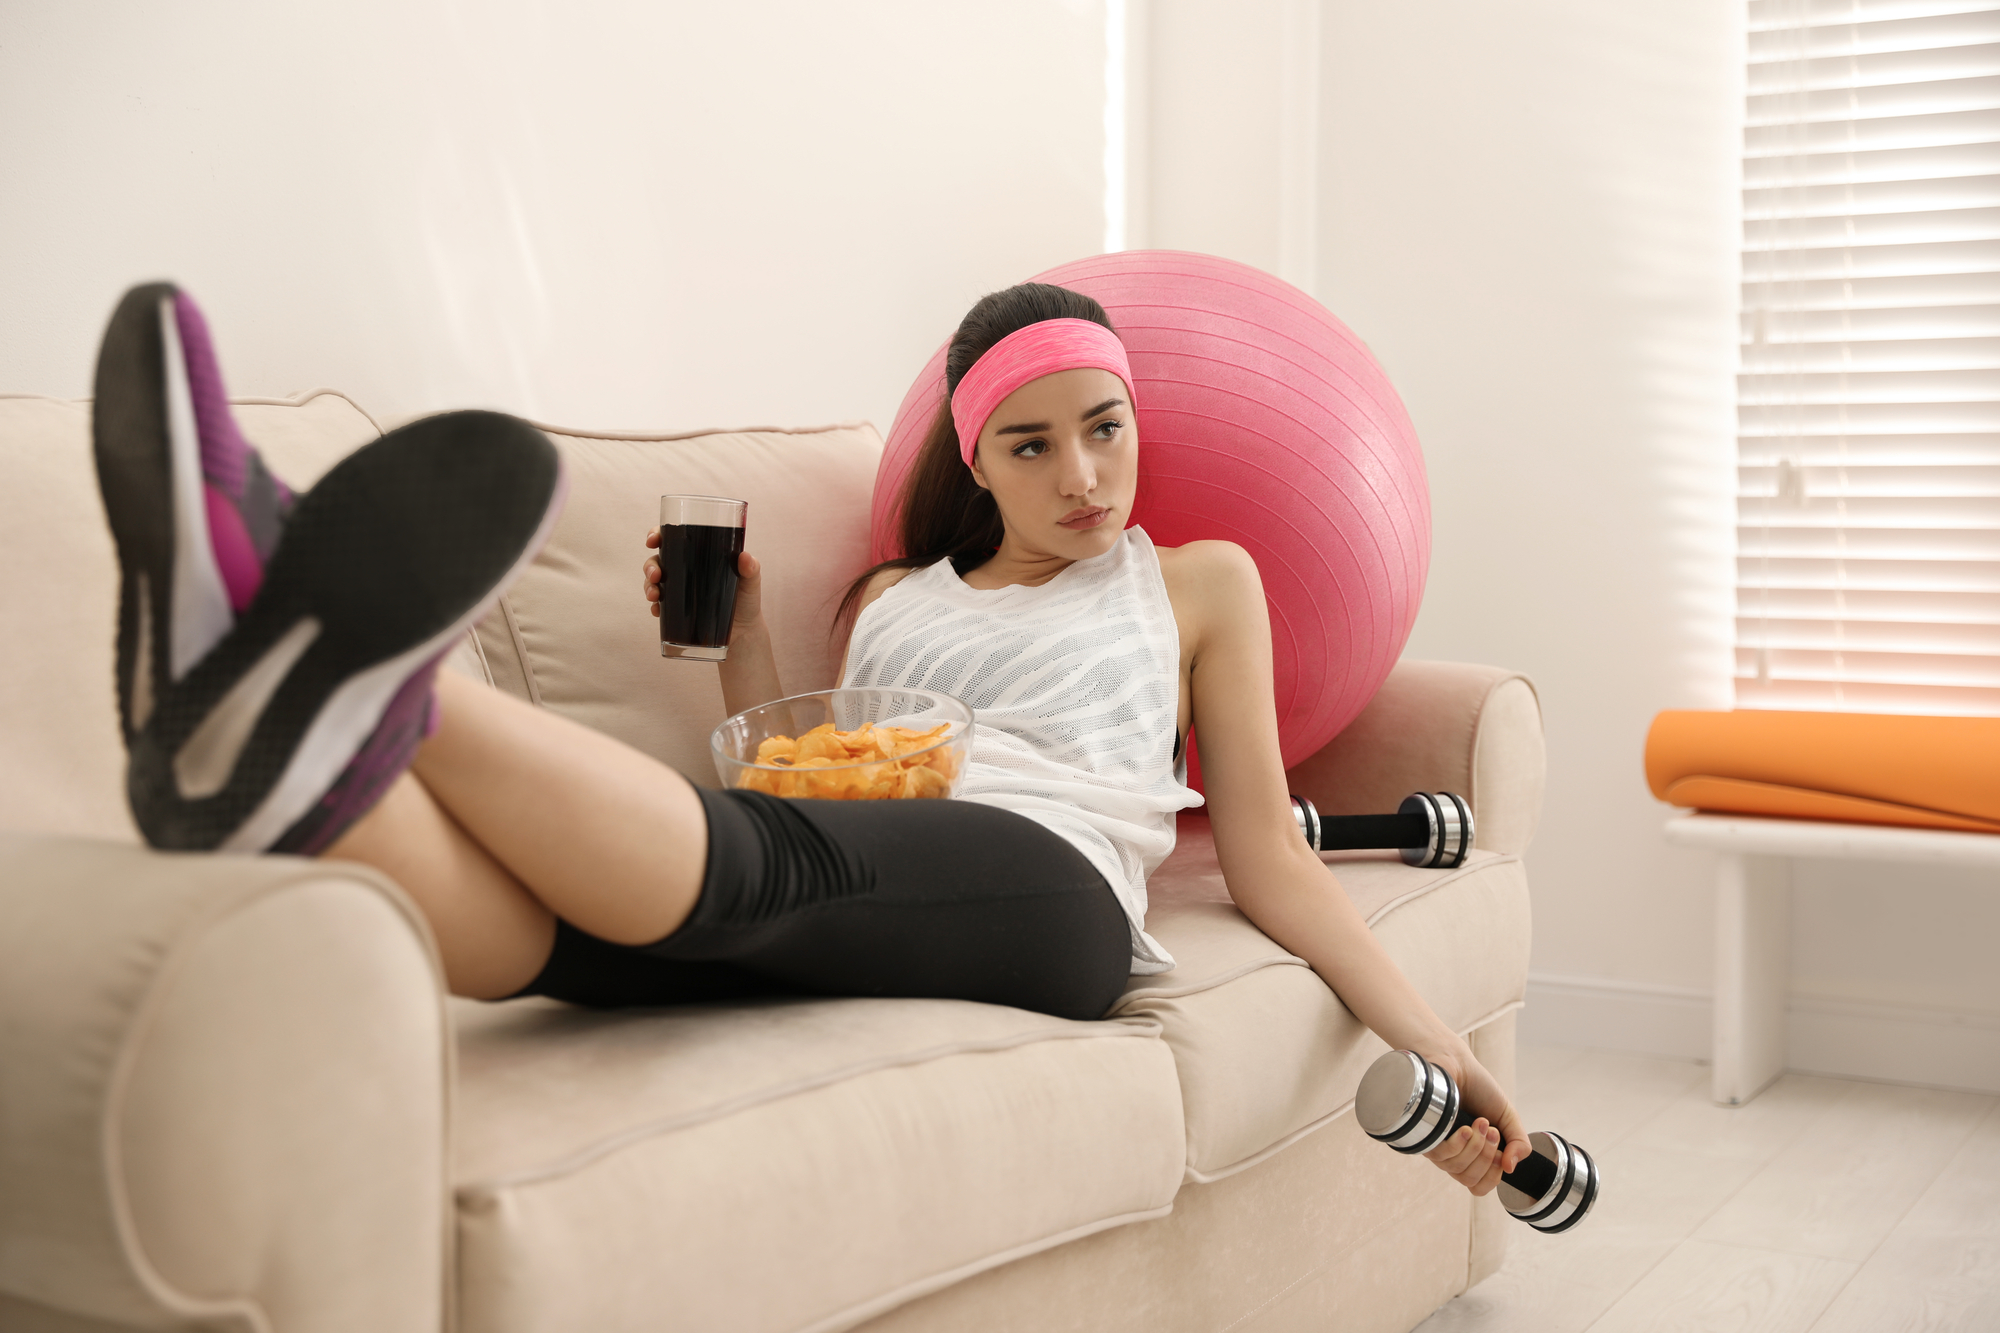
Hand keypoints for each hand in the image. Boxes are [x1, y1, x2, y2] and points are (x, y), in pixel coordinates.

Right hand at [642, 529, 764, 632]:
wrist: (744, 632)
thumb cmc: (747, 600)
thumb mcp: (751, 582)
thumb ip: (751, 569)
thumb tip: (745, 557)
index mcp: (698, 555)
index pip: (673, 539)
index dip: (657, 535)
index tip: (652, 540)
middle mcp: (685, 570)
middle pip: (658, 560)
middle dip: (650, 565)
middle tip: (656, 574)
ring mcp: (679, 590)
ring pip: (654, 582)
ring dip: (648, 585)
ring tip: (655, 595)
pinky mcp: (677, 610)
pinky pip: (658, 605)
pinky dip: (654, 606)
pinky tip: (657, 610)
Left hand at [1419, 1046, 1531, 1196]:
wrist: (1456, 1063)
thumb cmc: (1479, 1089)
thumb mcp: (1508, 1117)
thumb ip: (1519, 1143)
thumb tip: (1511, 1169)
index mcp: (1474, 1155)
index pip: (1480, 1186)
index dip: (1494, 1177)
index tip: (1502, 1153)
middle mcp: (1455, 1155)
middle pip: (1471, 1181)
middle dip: (1489, 1156)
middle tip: (1492, 1130)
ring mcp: (1439, 1147)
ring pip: (1458, 1171)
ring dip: (1477, 1147)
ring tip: (1480, 1122)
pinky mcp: (1426, 1136)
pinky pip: (1443, 1157)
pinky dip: (1459, 1144)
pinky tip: (1465, 1128)